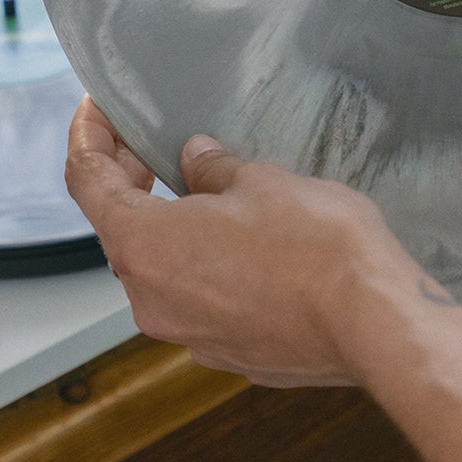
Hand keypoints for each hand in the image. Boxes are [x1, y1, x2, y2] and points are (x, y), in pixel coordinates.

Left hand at [64, 97, 438, 386]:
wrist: (375, 326)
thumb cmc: (316, 247)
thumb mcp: (259, 181)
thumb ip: (212, 168)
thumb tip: (194, 159)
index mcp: (143, 245)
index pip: (85, 180)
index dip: (87, 137)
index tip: (97, 110)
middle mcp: (149, 298)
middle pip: (117, 228)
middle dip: (126, 180)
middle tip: (147, 142)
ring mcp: (185, 333)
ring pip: (157, 270)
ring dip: (167, 227)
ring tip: (200, 190)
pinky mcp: (223, 352)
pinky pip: (195, 300)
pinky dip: (200, 266)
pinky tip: (236, 244)